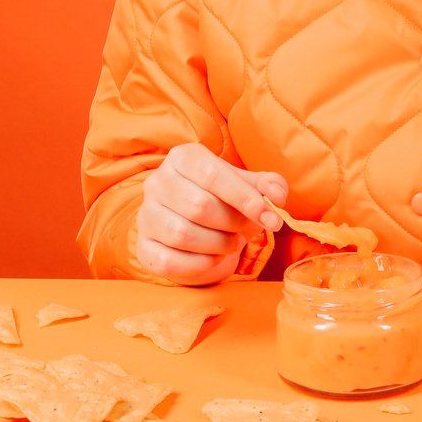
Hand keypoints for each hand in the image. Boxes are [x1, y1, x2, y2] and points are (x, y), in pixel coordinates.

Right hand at [136, 143, 287, 284]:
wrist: (193, 225)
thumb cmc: (222, 200)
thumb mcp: (246, 186)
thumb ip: (267, 185)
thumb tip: (277, 196)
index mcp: (183, 157)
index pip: (213, 174)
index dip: (245, 198)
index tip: (271, 218)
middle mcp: (157, 182)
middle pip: (199, 205)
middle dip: (233, 223)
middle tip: (247, 231)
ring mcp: (146, 215)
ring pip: (183, 234)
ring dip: (219, 244)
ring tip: (232, 242)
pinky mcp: (144, 247)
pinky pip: (171, 261)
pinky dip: (201, 264)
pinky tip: (213, 257)